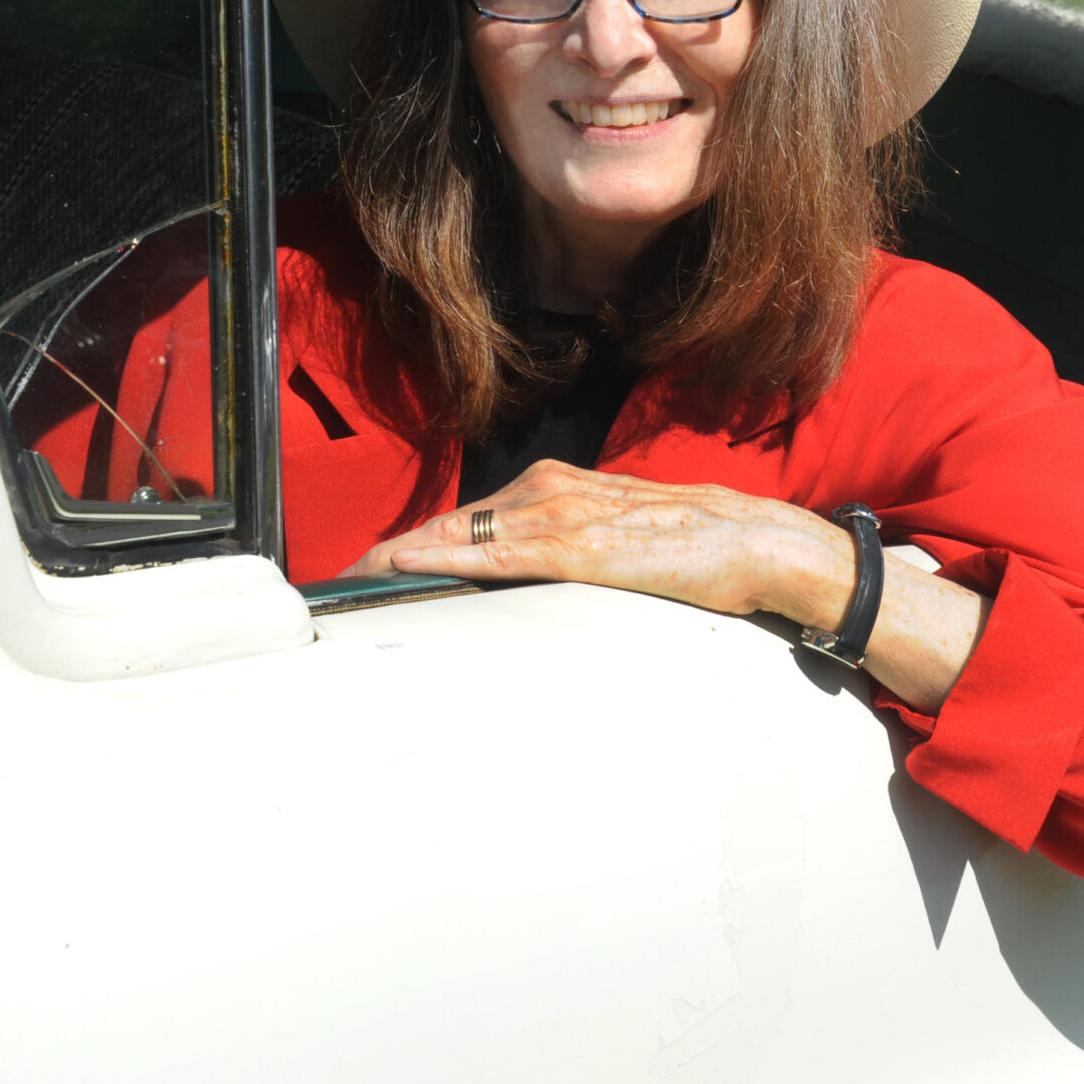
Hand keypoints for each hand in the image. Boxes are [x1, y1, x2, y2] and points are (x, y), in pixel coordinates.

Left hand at [341, 459, 989, 710]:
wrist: (753, 542)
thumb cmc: (688, 551)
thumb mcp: (611, 548)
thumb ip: (560, 561)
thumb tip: (515, 592)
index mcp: (551, 493)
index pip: (460, 523)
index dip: (403, 549)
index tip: (355, 574)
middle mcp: (546, 492)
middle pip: (444, 528)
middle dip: (385, 559)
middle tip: (329, 590)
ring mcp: (560, 514)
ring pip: (459, 536)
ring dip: (400, 562)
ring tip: (348, 586)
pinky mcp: (580, 545)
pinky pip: (498, 554)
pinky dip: (446, 560)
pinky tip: (407, 568)